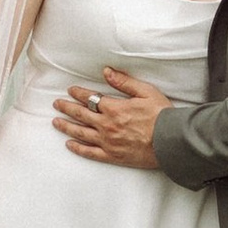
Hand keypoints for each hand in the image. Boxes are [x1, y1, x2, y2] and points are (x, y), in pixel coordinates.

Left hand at [53, 68, 168, 170]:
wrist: (171, 141)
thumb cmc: (162, 115)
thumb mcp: (146, 92)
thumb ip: (124, 82)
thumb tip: (107, 71)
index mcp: (114, 108)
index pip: (90, 98)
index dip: (78, 93)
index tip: (70, 90)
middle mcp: (106, 125)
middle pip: (80, 115)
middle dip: (67, 108)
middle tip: (56, 104)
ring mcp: (107, 142)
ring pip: (80, 133)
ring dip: (66, 126)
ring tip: (56, 122)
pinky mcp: (112, 156)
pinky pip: (89, 153)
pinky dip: (78, 148)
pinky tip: (69, 145)